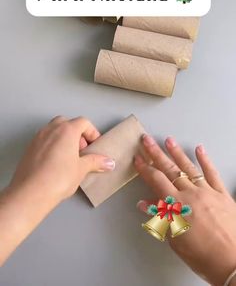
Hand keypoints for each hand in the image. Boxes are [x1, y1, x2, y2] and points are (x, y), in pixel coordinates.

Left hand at [0, 116, 114, 264]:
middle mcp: (51, 129)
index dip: (92, 133)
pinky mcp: (29, 148)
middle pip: (67, 123)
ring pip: (54, 131)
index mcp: (66, 130)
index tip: (95, 146)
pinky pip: (44, 140)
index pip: (83, 122)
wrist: (31, 192)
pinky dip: (52, 146)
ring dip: (64, 139)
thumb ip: (95, 162)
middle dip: (77, 134)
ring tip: (69, 158)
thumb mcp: (81, 169)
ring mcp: (38, 137)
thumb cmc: (59, 178)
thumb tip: (108, 162)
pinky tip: (55, 164)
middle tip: (82, 151)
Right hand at [135, 136, 235, 285]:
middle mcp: (191, 194)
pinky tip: (199, 149)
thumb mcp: (175, 240)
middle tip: (147, 140)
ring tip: (168, 140)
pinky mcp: (222, 194)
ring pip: (189, 167)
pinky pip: (212, 173)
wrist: (233, 263)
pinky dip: (205, 160)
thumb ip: (160, 218)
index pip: (156, 180)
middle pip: (170, 169)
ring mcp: (208, 192)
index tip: (137, 158)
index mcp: (177, 206)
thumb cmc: (203, 256)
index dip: (145, 168)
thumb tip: (143, 204)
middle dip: (156, 153)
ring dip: (177, 153)